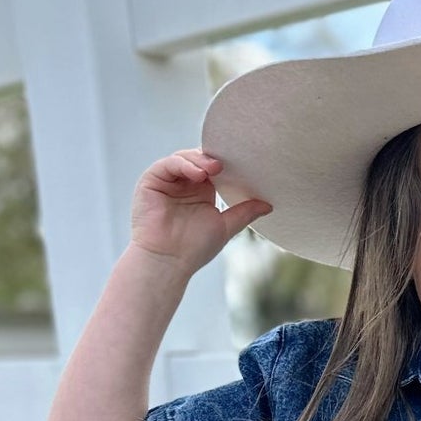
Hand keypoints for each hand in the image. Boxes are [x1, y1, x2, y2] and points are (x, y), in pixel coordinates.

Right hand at [130, 150, 272, 273]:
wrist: (169, 261)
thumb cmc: (194, 249)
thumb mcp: (225, 226)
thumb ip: (244, 213)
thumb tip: (269, 205)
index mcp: (201, 190)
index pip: (214, 167)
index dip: (227, 163)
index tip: (244, 162)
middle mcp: (184, 182)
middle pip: (200, 159)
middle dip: (215, 158)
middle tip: (230, 162)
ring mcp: (167, 180)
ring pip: (185, 158)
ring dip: (201, 160)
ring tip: (216, 168)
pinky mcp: (152, 180)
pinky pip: (169, 164)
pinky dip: (185, 165)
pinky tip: (199, 173)